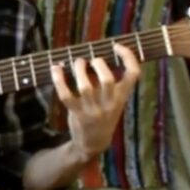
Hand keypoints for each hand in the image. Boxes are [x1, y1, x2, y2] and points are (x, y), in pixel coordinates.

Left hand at [50, 44, 140, 161]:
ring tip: (77, 62)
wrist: (94, 143)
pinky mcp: (77, 114)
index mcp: (122, 97)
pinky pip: (66, 95)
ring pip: (86, 87)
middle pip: (107, 80)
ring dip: (79, 70)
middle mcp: (109, 104)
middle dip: (98, 64)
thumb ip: (111, 82)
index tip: (117, 46)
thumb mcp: (115, 100)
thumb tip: (95, 54)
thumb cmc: (104, 114)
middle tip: (92, 60)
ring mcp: (92, 110)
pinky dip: (59, 80)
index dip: (128, 57)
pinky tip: (56, 68)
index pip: (133, 74)